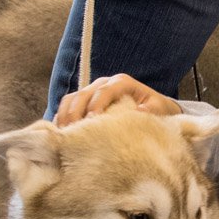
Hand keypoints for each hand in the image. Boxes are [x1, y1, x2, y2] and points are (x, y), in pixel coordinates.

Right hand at [55, 74, 180, 125]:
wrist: (153, 108)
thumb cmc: (156, 109)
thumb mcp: (158, 108)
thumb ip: (150, 111)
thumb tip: (138, 114)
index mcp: (122, 82)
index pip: (104, 91)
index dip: (96, 105)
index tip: (92, 121)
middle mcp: (104, 83)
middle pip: (83, 95)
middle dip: (75, 113)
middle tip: (72, 133)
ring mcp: (92, 91)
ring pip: (71, 99)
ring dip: (65, 116)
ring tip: (63, 135)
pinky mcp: (84, 101)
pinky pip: (68, 106)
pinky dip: (61, 118)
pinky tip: (60, 133)